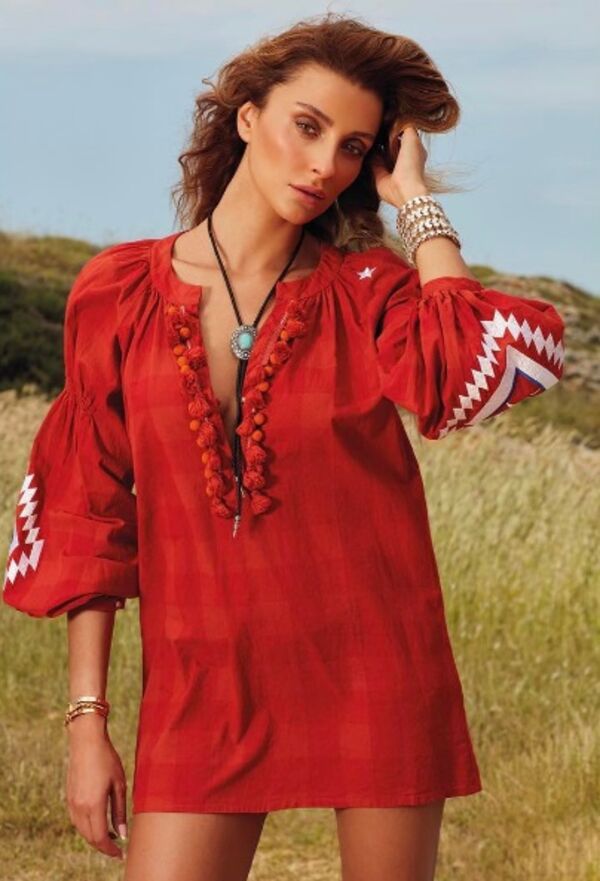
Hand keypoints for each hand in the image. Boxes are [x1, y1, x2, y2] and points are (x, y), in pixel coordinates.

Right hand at [66, 719, 127, 860]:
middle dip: (103, 846)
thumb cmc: (107, 759)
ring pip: (82, 831)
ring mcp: (72, 803)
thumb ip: (120, 811)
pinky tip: (98, 823)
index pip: (100, 838)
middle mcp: (80, 807)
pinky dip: (87, 828)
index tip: (121, 854)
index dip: (110, 850)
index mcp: (94, 805)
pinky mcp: (69, 798)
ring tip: (110, 837)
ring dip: (95, 838)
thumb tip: (123, 834)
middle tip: (117, 848)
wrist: (86, 741)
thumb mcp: (119, 784)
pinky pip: (77, 821)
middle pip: (90, 837)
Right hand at [369, 124, 429, 206]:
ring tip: (370, 133)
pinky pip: (372, 160)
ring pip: (381, 150)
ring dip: (376, 144)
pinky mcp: (379, 174)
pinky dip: (369, 154)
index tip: (388, 118)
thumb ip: (406, 126)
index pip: (404, 134)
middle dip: (384, 134)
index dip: (396, 126)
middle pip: (391, 142)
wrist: (404, 188)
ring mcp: (390, 166)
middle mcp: (402, 159)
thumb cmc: (412, 166)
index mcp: (413, 150)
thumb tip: (396, 120)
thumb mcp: (413, 138)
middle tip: (376, 124)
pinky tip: (366, 146)